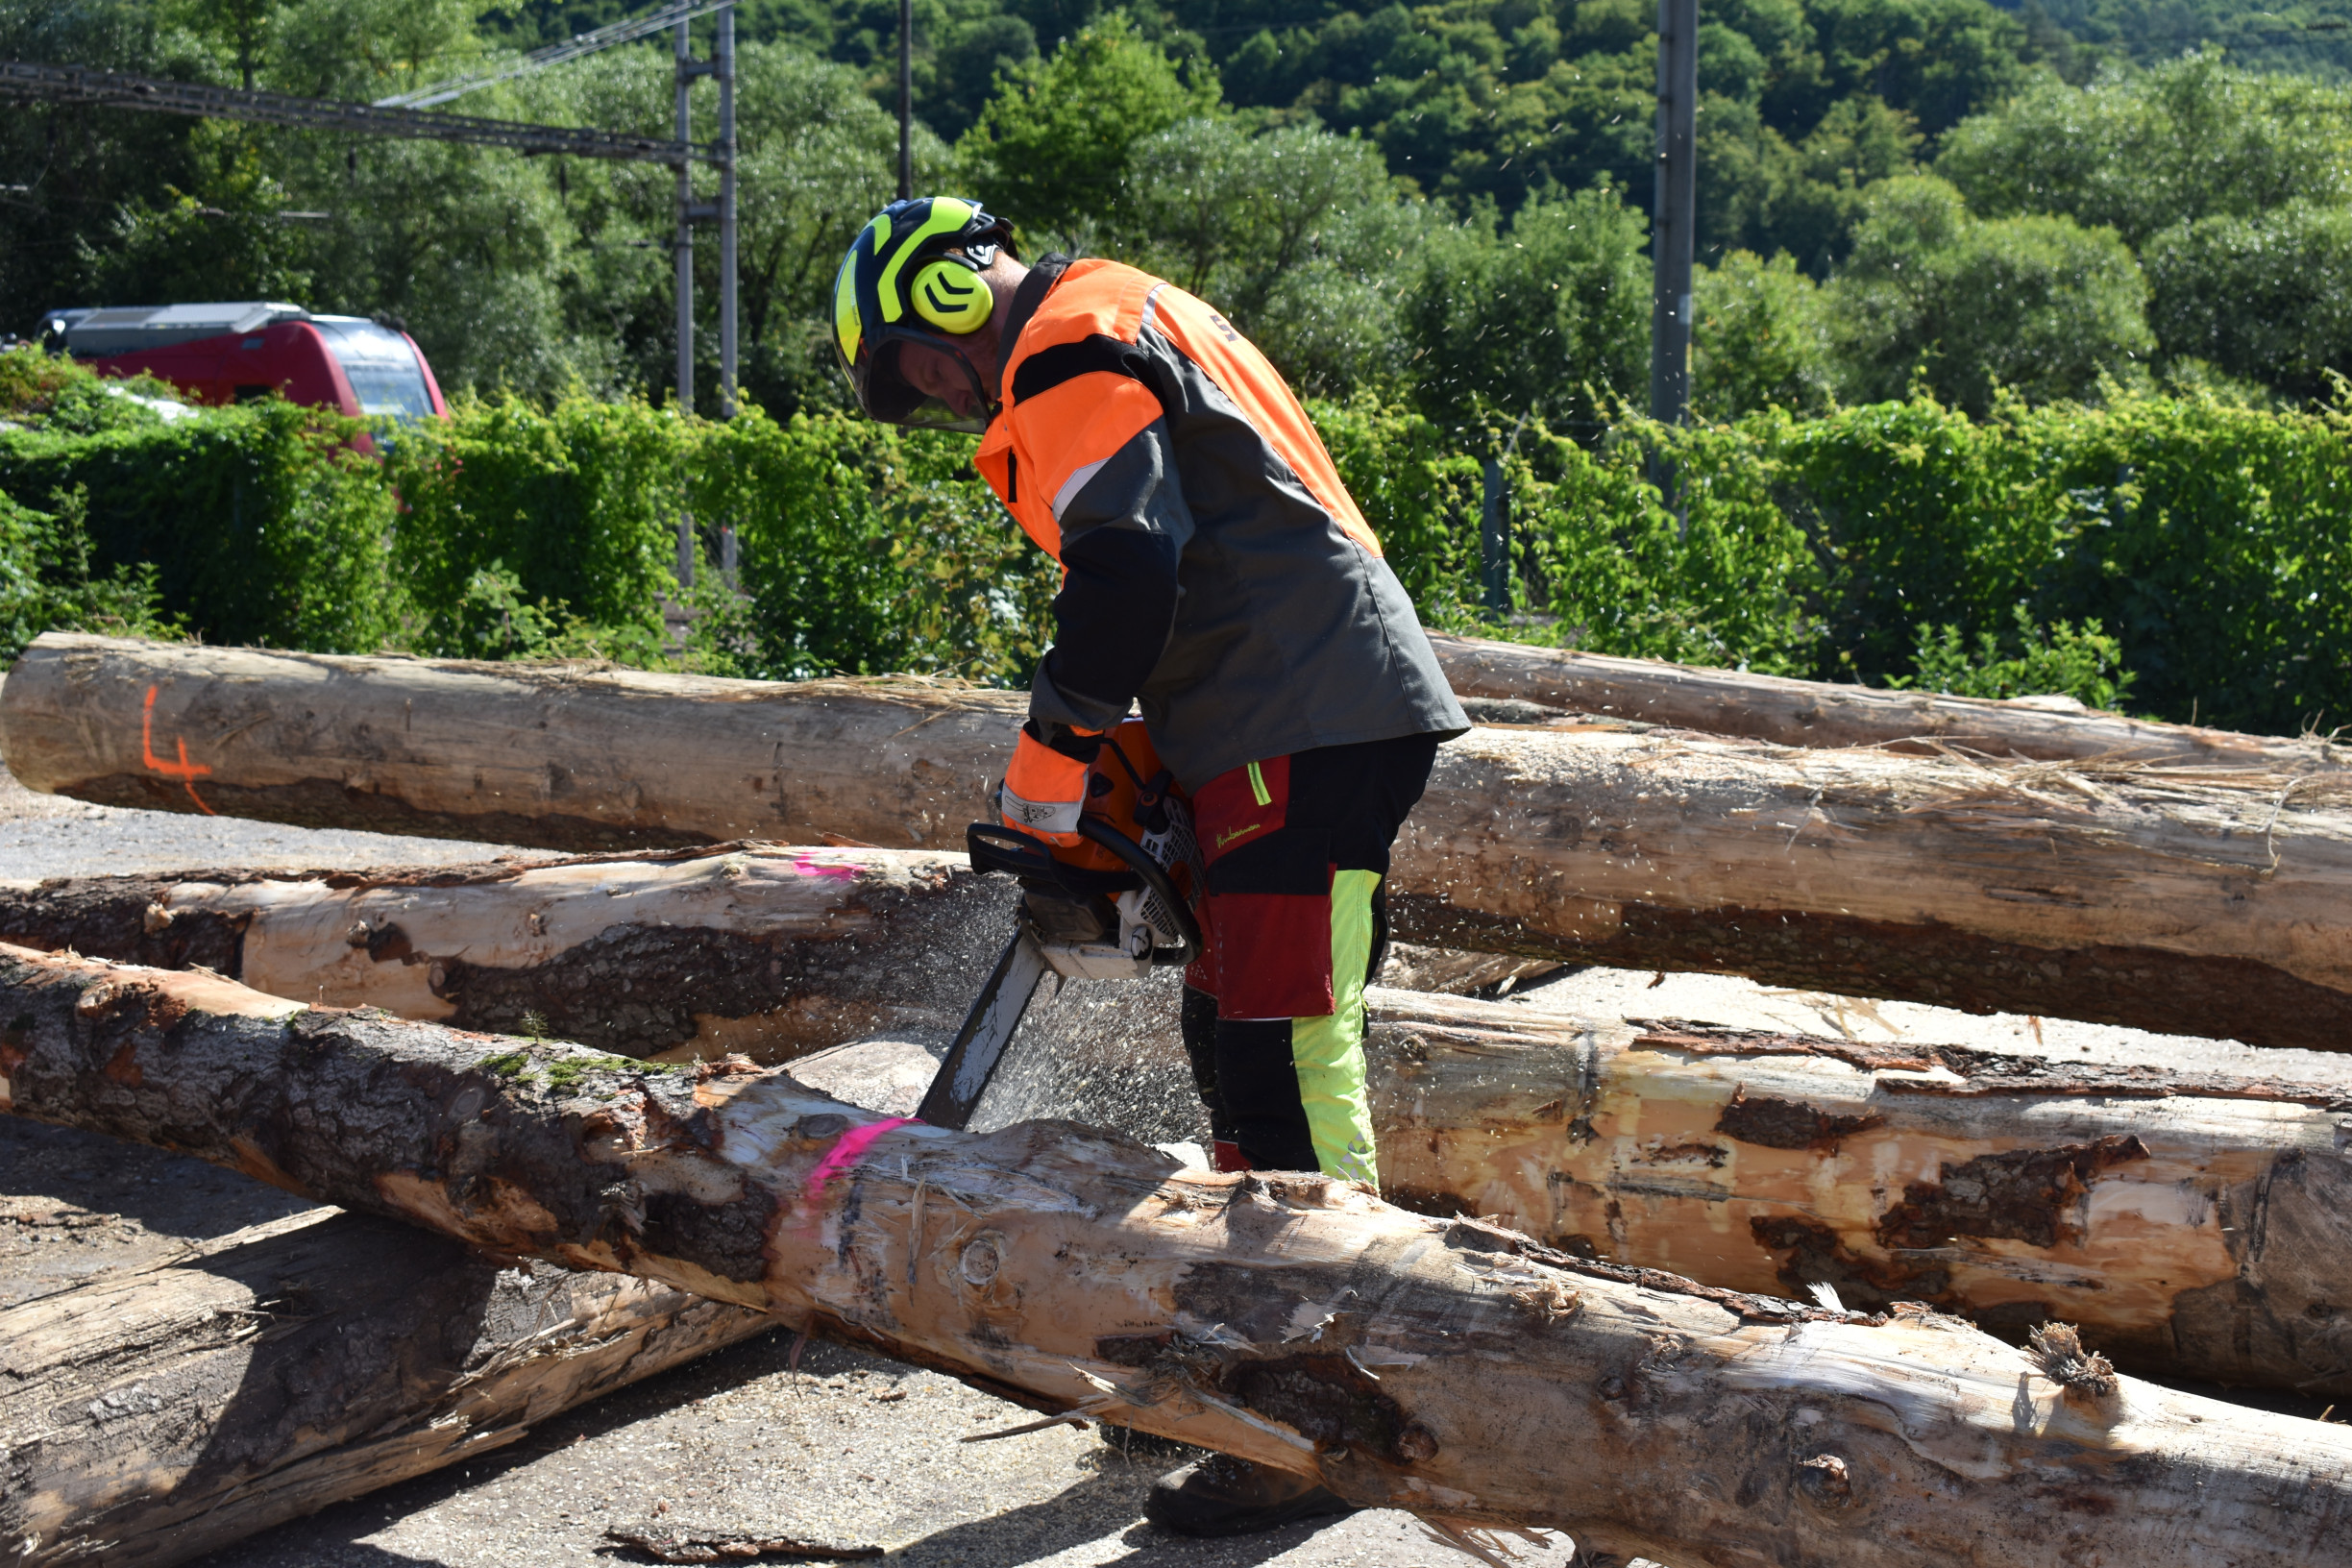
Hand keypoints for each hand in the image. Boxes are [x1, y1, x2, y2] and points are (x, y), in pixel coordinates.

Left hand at [998, 723, 1099, 847]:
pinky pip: (1069, 840)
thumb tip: (1030, 787)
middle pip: (1032, 836)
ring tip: (1066, 829)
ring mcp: (1043, 827)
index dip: (1026, 824)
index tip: (1034, 822)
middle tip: (1052, 823)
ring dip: (1058, 835)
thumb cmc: (1035, 756)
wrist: (1052, 753)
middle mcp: (1023, 820)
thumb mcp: (1020, 774)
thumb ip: (1023, 787)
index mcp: (1010, 808)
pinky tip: (1077, 833)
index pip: (1014, 827)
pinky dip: (1074, 839)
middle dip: (1042, 830)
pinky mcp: (1063, 827)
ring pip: (1051, 839)